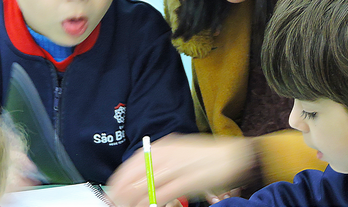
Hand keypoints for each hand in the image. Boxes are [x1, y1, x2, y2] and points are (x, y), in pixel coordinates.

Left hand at [107, 134, 256, 206]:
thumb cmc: (208, 158)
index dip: (120, 179)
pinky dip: (152, 204)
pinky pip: (163, 195)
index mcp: (164, 146)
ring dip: (134, 201)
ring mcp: (177, 167)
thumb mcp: (180, 155)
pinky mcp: (188, 181)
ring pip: (146, 187)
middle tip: (116, 204)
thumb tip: (142, 179)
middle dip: (122, 193)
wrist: (235, 156)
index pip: (133, 162)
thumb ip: (161, 165)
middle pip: (136, 175)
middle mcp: (168, 154)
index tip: (112, 191)